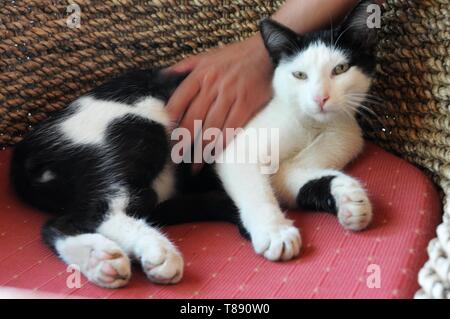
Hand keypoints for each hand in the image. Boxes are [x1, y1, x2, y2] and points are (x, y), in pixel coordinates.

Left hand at [165, 34, 272, 169]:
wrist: (266, 50)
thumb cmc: (236, 55)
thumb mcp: (207, 55)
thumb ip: (185, 66)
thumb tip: (163, 76)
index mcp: (200, 75)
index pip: (178, 101)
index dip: (170, 122)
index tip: (165, 138)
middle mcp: (212, 85)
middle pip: (193, 119)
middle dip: (184, 142)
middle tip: (178, 159)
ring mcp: (230, 95)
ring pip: (211, 127)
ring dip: (202, 149)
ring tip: (195, 166)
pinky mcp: (247, 103)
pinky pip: (231, 128)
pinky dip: (222, 144)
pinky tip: (215, 156)